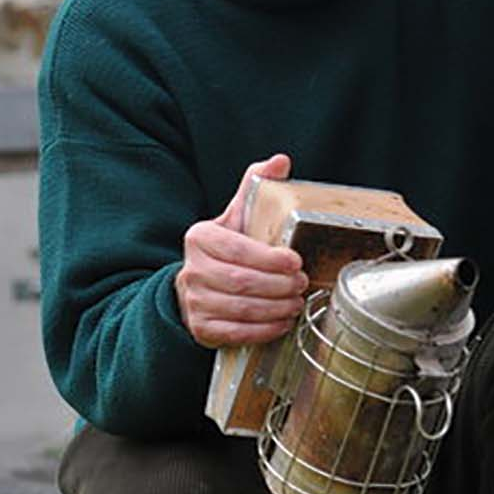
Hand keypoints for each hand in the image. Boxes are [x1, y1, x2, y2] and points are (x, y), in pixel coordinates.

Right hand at [175, 153, 308, 348]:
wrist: (194, 287)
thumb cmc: (224, 250)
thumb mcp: (235, 216)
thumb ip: (256, 186)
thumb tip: (280, 161)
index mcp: (200, 237)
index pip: (238, 249)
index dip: (270, 259)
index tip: (295, 261)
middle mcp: (192, 269)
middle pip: (242, 281)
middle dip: (279, 285)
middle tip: (301, 284)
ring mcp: (194, 301)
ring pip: (241, 308)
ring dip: (276, 308)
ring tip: (296, 302)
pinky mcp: (200, 327)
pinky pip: (235, 332)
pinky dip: (264, 330)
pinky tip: (282, 322)